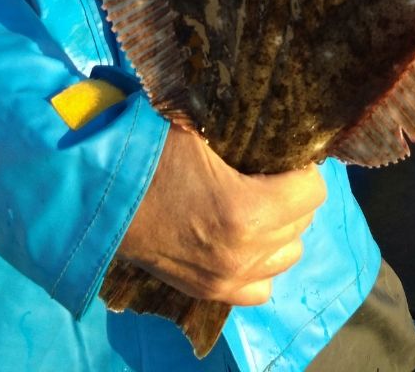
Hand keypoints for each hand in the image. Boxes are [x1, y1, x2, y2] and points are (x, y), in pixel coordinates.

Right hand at [117, 124, 325, 305]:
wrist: (101, 194)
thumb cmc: (152, 151)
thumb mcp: (204, 131)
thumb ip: (247, 135)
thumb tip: (280, 122)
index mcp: (245, 210)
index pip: (312, 192)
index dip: (303, 168)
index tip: (287, 156)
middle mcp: (243, 253)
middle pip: (302, 223)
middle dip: (293, 196)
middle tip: (271, 174)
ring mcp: (226, 279)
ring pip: (287, 256)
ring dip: (281, 229)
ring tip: (260, 204)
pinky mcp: (209, 292)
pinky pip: (262, 287)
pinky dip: (261, 263)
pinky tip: (246, 238)